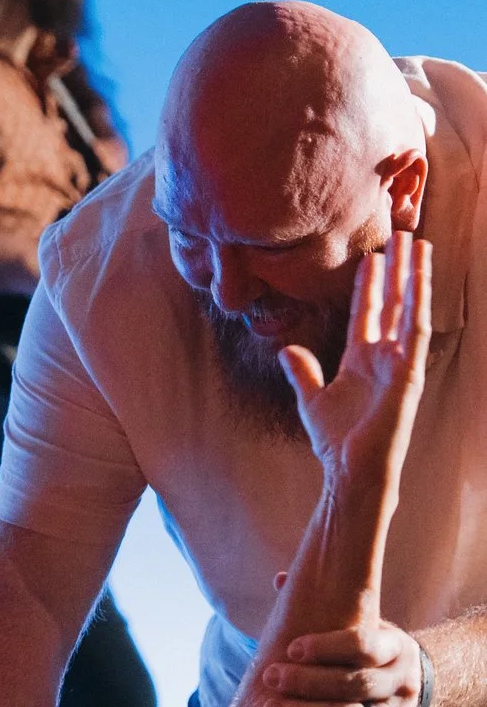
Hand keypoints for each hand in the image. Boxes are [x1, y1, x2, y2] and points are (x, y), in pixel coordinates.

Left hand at [261, 620, 424, 706]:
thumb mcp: (361, 625)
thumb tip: (281, 579)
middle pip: (354, 685)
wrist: (411, 689)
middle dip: (307, 683)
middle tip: (270, 677)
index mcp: (395, 647)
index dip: (326, 647)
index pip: (364, 645)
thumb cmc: (369, 651)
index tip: (291, 649)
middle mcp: (402, 682)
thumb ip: (326, 606)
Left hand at [278, 233, 430, 488]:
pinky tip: (420, 278)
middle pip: (392, 302)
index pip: (368, 312)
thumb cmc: (336, 443)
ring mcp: (399, 363)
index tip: (370, 256)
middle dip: (396, 269)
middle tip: (401, 235)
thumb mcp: (312, 399)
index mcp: (362, 360)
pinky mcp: (409, 374)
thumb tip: (286, 349)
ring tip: (418, 244)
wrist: (350, 472)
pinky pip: (415, 330)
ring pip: (408, 308)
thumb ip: (302, 372)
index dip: (369, 284)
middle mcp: (384, 357)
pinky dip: (418, 302)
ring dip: (413, 276)